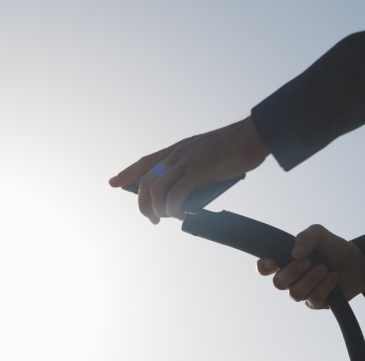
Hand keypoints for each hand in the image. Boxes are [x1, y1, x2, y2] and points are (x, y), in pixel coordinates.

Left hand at [109, 115, 269, 222]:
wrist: (252, 137)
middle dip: (143, 204)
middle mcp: (176, 155)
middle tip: (152, 219)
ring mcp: (185, 163)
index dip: (127, 173)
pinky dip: (174, 208)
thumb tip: (186, 197)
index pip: (144, 162)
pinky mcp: (198, 172)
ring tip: (165, 219)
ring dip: (157, 209)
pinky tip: (178, 215)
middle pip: (146, 182)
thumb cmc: (232, 149)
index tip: (113, 183)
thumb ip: (191, 170)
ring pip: (157, 190)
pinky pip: (176, 195)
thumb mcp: (204, 155)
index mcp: (176, 150)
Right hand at [257, 225, 364, 308]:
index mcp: (285, 262)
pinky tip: (333, 277)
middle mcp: (290, 279)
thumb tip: (295, 254)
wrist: (357, 262)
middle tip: (310, 261)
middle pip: (278, 284)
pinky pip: (313, 300)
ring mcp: (302, 292)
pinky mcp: (316, 303)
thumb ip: (305, 237)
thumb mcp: (319, 234)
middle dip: (293, 272)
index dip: (263, 267)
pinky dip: (324, 286)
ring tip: (325, 269)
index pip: (263, 268)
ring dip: (311, 279)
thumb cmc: (333, 248)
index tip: (273, 263)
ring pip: (295, 294)